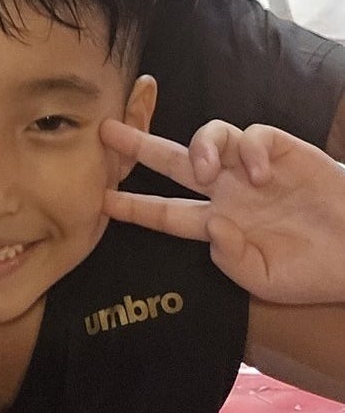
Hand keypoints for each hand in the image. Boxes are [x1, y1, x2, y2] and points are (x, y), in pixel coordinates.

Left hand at [100, 118, 344, 303]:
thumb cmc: (312, 272)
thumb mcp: (265, 281)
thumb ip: (231, 259)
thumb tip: (211, 226)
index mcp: (218, 224)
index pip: (166, 213)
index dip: (134, 207)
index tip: (100, 201)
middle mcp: (228, 191)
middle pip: (173, 162)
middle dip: (138, 146)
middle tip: (105, 132)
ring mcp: (252, 168)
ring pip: (209, 136)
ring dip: (200, 147)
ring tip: (208, 170)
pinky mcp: (281, 150)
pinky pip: (253, 135)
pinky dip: (252, 150)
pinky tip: (262, 174)